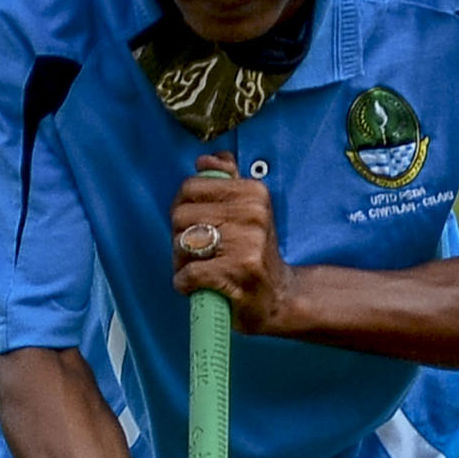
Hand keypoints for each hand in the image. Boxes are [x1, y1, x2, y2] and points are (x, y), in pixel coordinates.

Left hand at [172, 156, 297, 331]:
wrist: (279, 297)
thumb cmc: (257, 254)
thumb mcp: (250, 210)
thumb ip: (227, 181)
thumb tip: (205, 161)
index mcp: (253, 192)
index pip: (190, 187)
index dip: (182, 208)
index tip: (194, 226)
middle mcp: (252, 214)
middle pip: (180, 216)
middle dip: (179, 238)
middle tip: (194, 253)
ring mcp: (246, 243)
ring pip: (182, 243)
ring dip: (180, 262)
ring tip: (196, 269)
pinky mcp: (237, 272)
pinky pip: (190, 272)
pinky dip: (185, 283)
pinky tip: (196, 286)